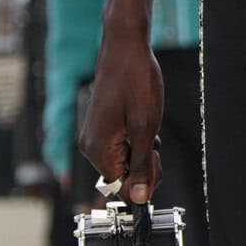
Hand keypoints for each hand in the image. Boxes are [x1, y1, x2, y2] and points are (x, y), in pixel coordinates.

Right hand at [78, 21, 162, 205]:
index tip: (155, 158)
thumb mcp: (146, 127)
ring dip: (141, 151)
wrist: (125, 47)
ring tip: (145, 124)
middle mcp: (90, 146)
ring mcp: (94, 136)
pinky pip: (120, 147)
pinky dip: (135, 140)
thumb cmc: (135, 80)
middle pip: (123, 177)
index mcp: (98, 150)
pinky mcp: (100, 127)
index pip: (122, 188)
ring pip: (124, 161)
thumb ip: (143, 165)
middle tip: (153, 139)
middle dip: (144, 164)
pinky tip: (139, 121)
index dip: (145, 179)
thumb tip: (141, 198)